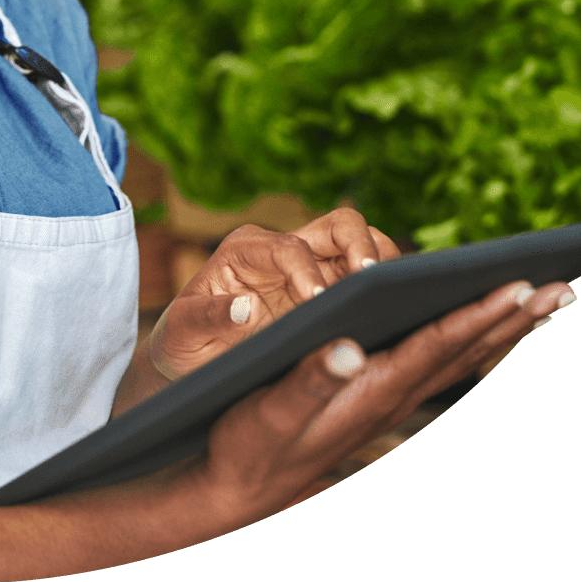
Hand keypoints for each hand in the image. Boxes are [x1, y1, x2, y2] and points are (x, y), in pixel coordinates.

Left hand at [148, 208, 400, 383]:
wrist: (194, 356)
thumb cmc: (185, 341)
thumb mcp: (183, 332)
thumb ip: (208, 316)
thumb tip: (243, 306)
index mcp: (246, 250)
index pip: (287, 247)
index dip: (306, 270)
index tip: (317, 301)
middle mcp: (284, 249)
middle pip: (338, 225)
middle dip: (361, 245)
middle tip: (373, 281)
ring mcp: (313, 267)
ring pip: (361, 244)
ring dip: (381, 262)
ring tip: (393, 296)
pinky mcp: (332, 289)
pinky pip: (366, 277)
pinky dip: (386, 287)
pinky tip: (397, 312)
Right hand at [192, 275, 574, 526]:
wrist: (242, 489)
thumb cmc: (251, 444)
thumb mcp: (271, 410)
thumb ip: (310, 379)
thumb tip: (348, 349)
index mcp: (375, 390)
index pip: (440, 345)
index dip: (480, 314)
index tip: (521, 286)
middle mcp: (394, 395)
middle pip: (467, 351)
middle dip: (514, 319)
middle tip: (565, 289)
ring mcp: (391, 399)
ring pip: (462, 359)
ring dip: (504, 329)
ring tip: (545, 303)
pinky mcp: (380, 397)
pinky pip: (441, 363)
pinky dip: (472, 339)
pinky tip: (483, 329)